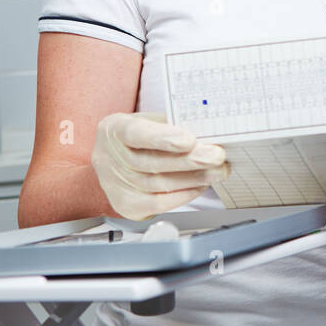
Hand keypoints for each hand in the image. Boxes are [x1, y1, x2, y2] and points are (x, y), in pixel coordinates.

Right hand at [92, 112, 230, 219]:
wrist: (114, 161)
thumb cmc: (139, 137)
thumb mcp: (149, 121)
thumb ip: (171, 125)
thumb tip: (206, 132)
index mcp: (114, 129)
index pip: (135, 133)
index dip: (162, 138)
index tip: (189, 140)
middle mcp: (108, 157)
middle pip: (151, 163)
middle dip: (190, 161)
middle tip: (217, 157)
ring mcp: (114, 183)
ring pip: (158, 184)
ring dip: (194, 178)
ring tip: (217, 171)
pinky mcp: (125, 204)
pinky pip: (157, 204)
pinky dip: (183, 195)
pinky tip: (200, 185)